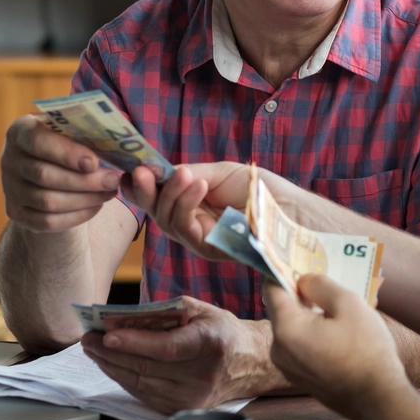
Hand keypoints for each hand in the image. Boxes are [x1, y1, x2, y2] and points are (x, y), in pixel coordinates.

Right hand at [0, 114, 120, 231]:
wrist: (51, 167)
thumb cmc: (69, 142)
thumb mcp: (74, 130)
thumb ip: (88, 132)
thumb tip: (121, 141)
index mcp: (21, 131)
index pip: (37, 142)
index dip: (66, 153)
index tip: (93, 162)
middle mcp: (9, 159)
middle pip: (44, 176)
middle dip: (84, 181)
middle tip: (113, 180)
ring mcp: (10, 188)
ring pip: (47, 202)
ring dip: (84, 199)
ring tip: (110, 192)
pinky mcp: (16, 212)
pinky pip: (46, 221)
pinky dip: (76, 216)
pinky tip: (97, 205)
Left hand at [80, 296, 270, 413]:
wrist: (248, 364)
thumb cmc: (221, 332)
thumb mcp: (201, 310)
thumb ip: (164, 312)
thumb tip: (122, 318)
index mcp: (212, 343)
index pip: (167, 348)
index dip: (134, 342)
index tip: (106, 335)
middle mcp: (203, 375)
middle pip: (147, 367)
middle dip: (111, 353)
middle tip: (88, 339)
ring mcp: (193, 398)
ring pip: (141, 383)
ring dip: (112, 367)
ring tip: (94, 350)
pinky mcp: (183, 409)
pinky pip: (145, 394)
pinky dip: (125, 379)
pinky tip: (113, 365)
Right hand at [121, 162, 251, 259]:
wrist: (289, 208)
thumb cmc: (259, 189)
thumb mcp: (219, 173)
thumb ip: (188, 173)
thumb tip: (157, 169)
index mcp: (190, 203)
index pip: (156, 197)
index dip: (139, 186)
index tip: (129, 170)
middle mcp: (190, 223)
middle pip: (155, 210)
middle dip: (145, 190)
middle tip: (141, 171)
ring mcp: (198, 238)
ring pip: (167, 219)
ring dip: (171, 193)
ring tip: (186, 175)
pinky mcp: (209, 249)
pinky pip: (186, 228)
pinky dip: (187, 204)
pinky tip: (198, 186)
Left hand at [265, 274, 409, 419]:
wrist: (378, 400)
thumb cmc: (366, 350)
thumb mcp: (349, 304)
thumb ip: (320, 285)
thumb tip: (304, 280)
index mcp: (286, 329)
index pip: (271, 289)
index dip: (282, 270)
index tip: (297, 259)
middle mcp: (279, 349)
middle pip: (284, 310)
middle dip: (303, 294)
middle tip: (328, 281)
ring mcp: (289, 368)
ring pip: (295, 329)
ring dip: (313, 315)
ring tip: (343, 307)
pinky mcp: (302, 379)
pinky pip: (303, 346)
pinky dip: (316, 334)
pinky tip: (342, 331)